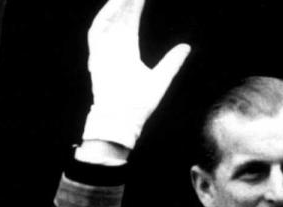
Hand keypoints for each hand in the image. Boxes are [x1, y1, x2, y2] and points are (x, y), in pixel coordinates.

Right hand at [83, 0, 190, 148]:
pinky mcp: (96, 58)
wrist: (123, 119)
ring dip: (115, 6)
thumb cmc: (140, 104)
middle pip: (119, 19)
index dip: (136, 8)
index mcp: (127, 53)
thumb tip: (186, 46)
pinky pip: (97, 33)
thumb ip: (172, 62)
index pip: (130, 24)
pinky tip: (114, 5)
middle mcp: (114, 50)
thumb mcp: (161, 78)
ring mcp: (103, 54)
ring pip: (108, 22)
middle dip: (126, 2)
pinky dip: (104, 18)